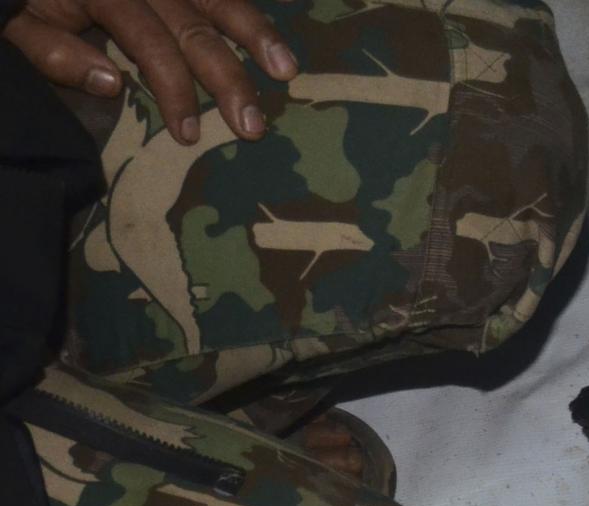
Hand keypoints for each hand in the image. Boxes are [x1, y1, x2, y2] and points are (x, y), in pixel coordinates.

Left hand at [3, 0, 293, 143]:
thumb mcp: (17, 25)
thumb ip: (54, 53)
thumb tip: (111, 84)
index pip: (150, 42)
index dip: (175, 89)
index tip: (190, 134)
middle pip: (194, 26)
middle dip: (228, 79)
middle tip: (254, 127)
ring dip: (255, 33)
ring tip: (286, 69)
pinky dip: (244, 7)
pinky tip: (280, 26)